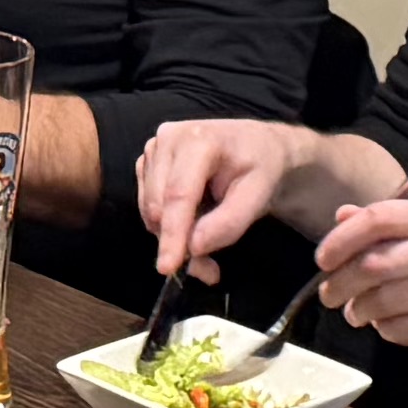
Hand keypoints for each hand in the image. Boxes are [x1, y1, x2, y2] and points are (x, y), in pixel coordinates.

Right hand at [137, 116, 321, 278]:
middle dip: (179, 242)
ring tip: (207, 245)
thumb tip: (193, 246)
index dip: (172, 233)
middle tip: (209, 268)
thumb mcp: (258, 194)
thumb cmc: (260, 166)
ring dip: (174, 237)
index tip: (168, 267)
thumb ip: (228, 222)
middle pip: (160, 206)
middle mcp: (168, 140)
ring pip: (151, 211)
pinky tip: (192, 227)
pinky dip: (168, 227)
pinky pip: (149, 208)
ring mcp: (154, 151)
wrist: (257, 147)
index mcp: (198, 140)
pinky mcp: (147, 165)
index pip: (178, 194)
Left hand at [315, 198, 407, 365]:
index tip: (322, 258)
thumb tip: (342, 217)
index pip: (380, 217)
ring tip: (358, 312)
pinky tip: (389, 325)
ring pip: (384, 301)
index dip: (341, 239)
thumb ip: (397, 224)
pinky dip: (386, 330)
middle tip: (330, 294)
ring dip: (360, 311)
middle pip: (374, 263)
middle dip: (341, 282)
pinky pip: (401, 330)